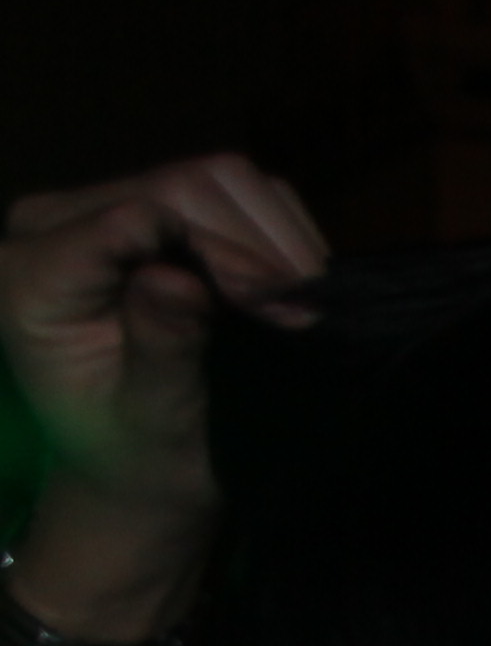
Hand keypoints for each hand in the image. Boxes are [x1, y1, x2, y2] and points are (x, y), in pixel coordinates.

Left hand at [2, 160, 326, 625]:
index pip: (131, 217)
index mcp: (30, 277)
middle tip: (305, 309)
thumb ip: (159, 347)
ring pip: (217, 178)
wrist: (144, 467)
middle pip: (181, 186)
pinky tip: (294, 285)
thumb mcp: (149, 419)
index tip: (281, 303)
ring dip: (277, 236)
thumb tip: (175, 278)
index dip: (217, 249)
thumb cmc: (139, 456)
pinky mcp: (156, 211)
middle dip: (256, 244)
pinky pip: (234, 189)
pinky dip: (279, 231)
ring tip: (305, 301)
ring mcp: (107, 210)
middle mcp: (56, 226)